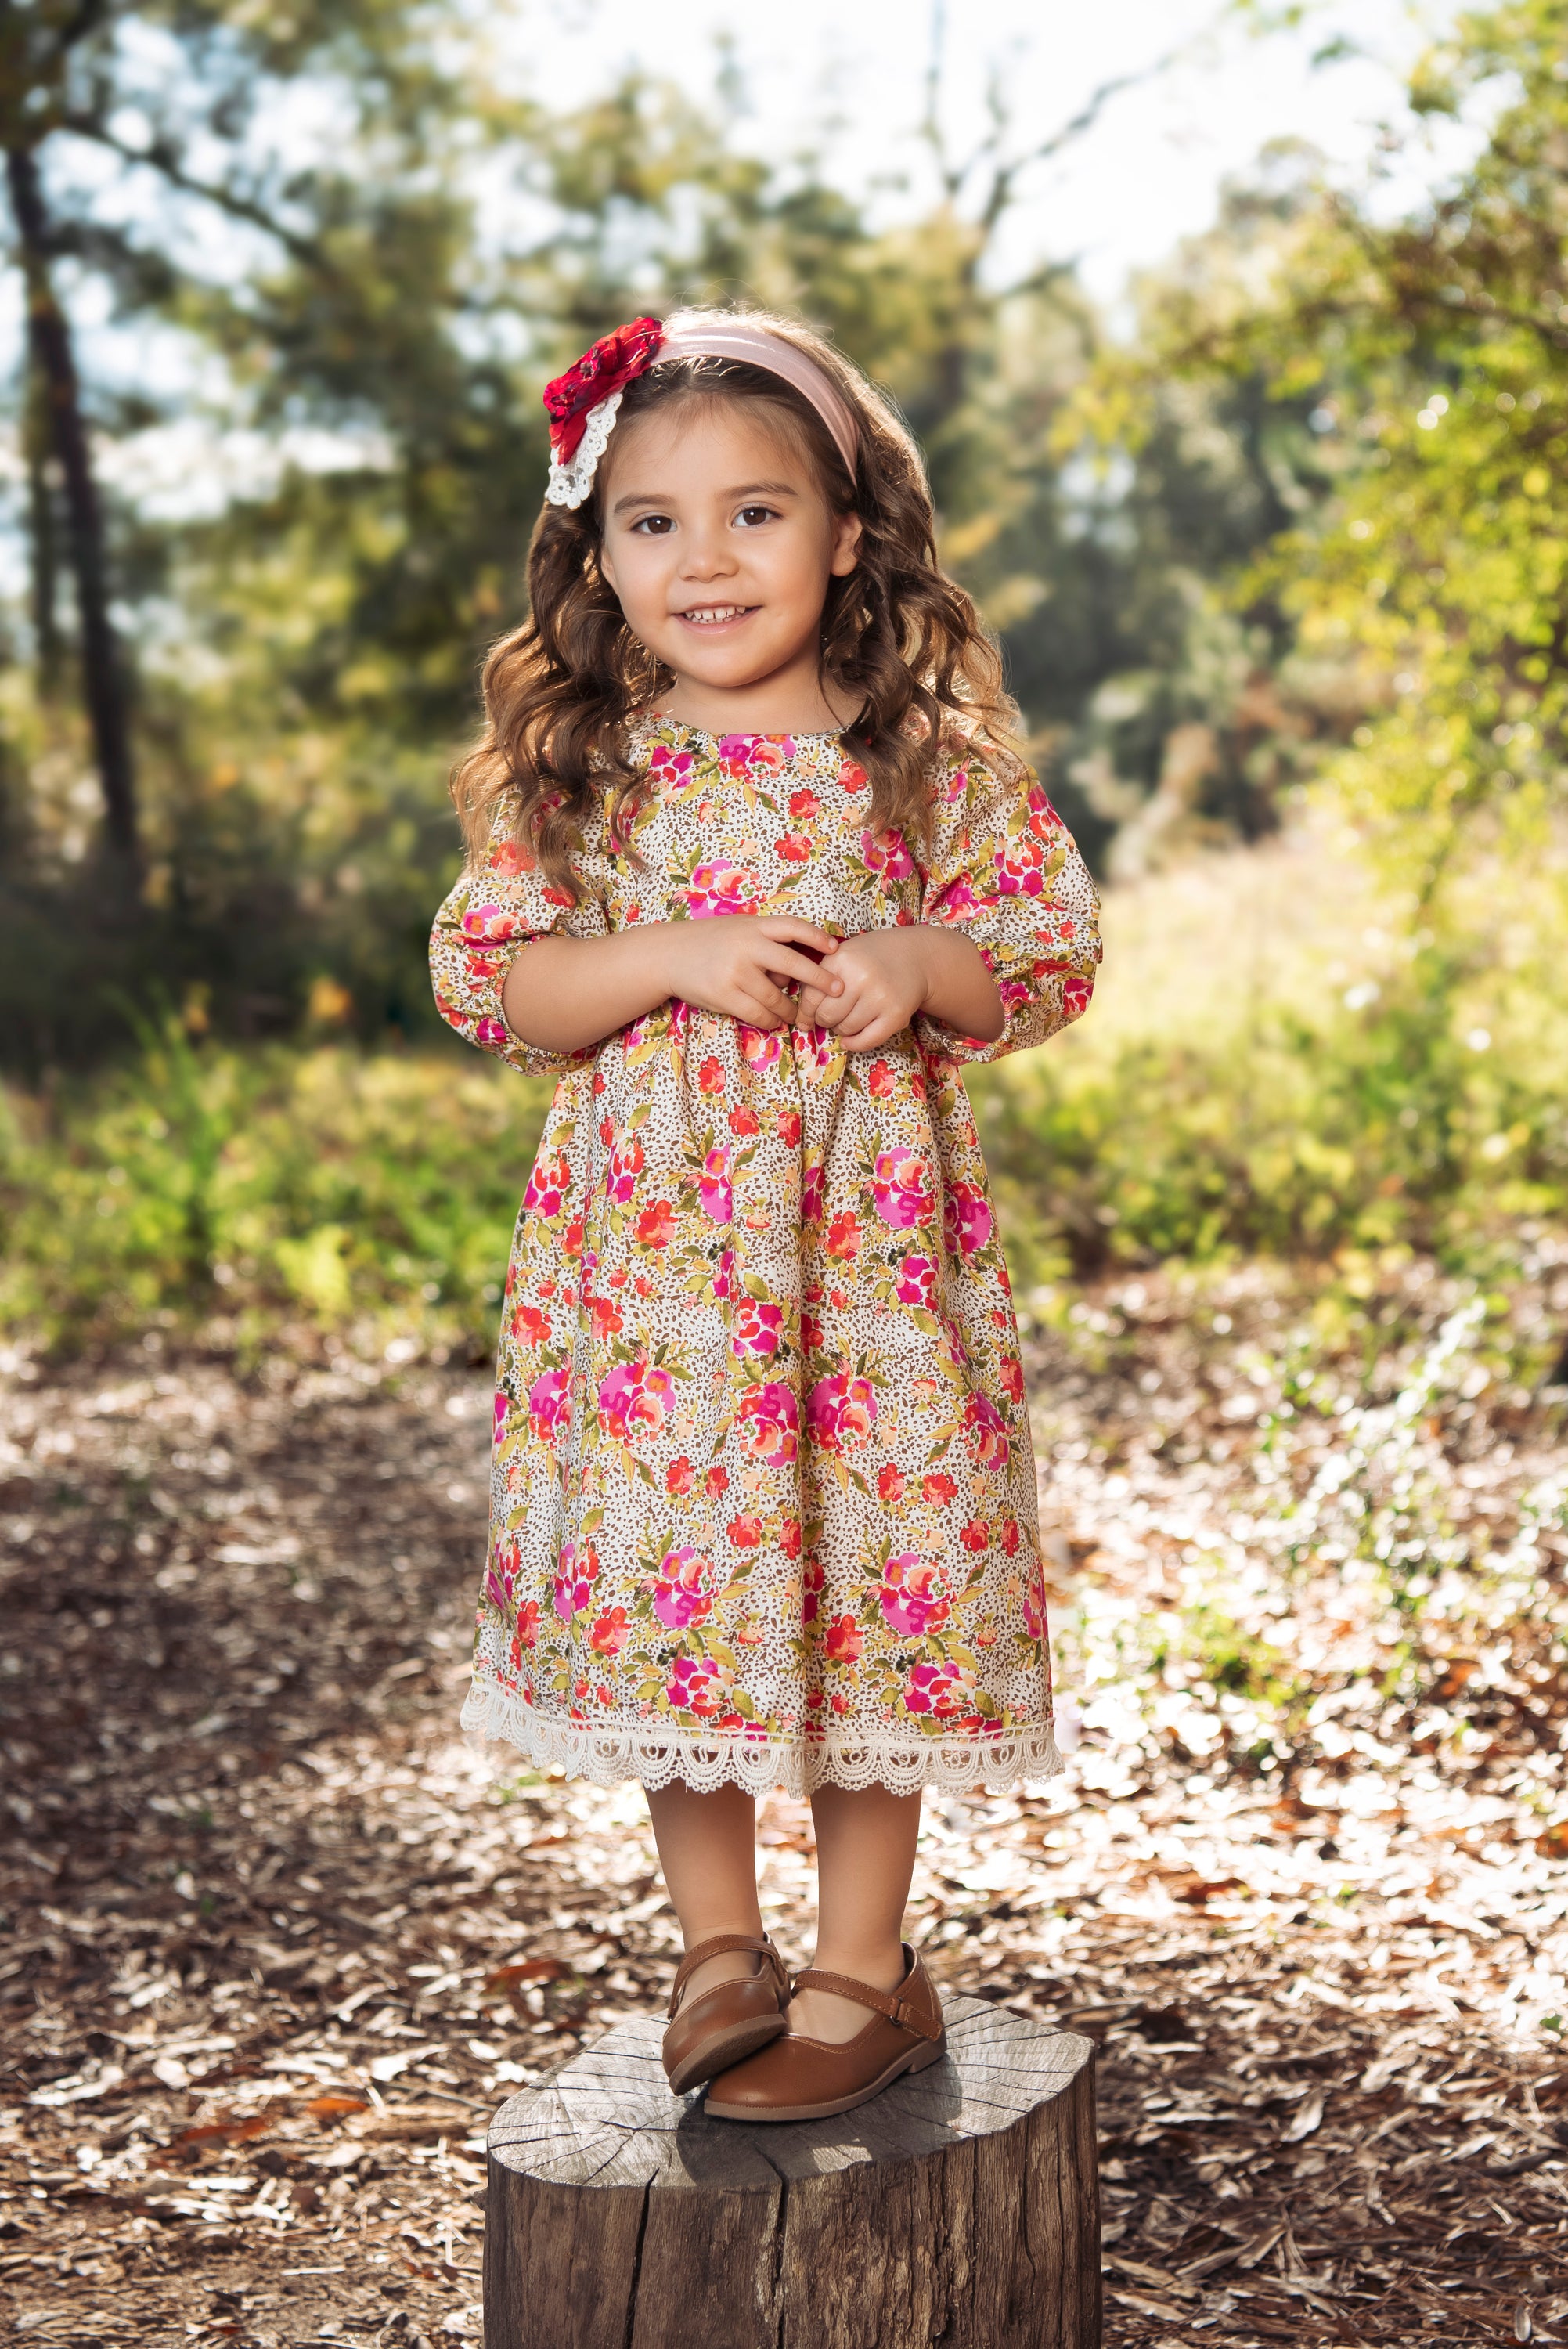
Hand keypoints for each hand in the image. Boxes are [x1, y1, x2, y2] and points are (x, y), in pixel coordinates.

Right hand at [656, 916, 843, 1030]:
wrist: (669, 955)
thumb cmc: (711, 942)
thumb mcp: (740, 929)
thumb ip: (768, 940)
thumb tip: (803, 963)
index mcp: (753, 926)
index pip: (792, 927)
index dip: (816, 936)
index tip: (836, 948)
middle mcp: (747, 947)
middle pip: (793, 965)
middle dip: (819, 979)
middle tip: (837, 991)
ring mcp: (735, 972)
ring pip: (776, 998)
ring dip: (790, 1010)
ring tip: (795, 1016)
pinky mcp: (724, 995)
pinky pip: (758, 1014)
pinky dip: (770, 1020)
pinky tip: (773, 1021)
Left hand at [795, 928, 929, 1050]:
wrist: (916, 957)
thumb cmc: (873, 957)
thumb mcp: (844, 954)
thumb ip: (821, 978)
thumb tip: (802, 1018)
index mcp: (841, 959)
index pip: (811, 996)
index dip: (806, 1012)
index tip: (806, 1019)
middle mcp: (861, 977)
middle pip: (827, 1015)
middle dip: (825, 1020)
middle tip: (831, 1016)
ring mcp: (880, 997)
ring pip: (845, 1029)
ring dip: (842, 1029)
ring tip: (849, 1017)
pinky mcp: (896, 1014)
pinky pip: (867, 1040)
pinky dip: (855, 1044)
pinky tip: (851, 1039)